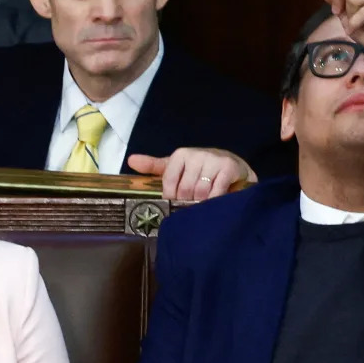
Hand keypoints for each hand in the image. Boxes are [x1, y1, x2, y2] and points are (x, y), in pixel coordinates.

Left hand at [127, 148, 257, 199]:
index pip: (169, 181)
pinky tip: (215, 204)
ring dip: (202, 205)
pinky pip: (217, 191)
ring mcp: (214, 160)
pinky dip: (214, 201)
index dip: (171, 197)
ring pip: (200, 192)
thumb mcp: (176, 167)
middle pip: (185, 189)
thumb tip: (130, 160)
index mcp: (181, 154)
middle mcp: (197, 154)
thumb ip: (154, 166)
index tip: (176, 204)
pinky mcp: (229, 168)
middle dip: (188, 203)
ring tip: (203, 207)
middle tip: (192, 208)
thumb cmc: (199, 169)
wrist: (233, 166)